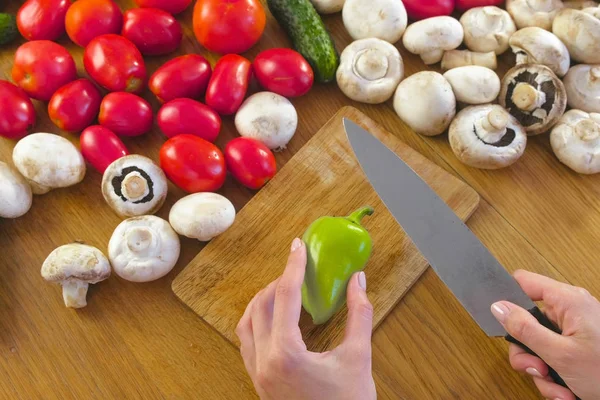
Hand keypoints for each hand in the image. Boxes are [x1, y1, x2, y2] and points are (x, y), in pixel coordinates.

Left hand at [236, 238, 376, 399]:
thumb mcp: (358, 358)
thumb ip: (359, 315)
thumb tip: (359, 282)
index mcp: (286, 353)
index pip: (285, 295)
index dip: (293, 266)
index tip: (297, 246)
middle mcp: (263, 362)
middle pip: (261, 305)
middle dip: (279, 281)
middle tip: (297, 267)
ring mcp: (257, 374)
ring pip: (247, 322)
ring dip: (263, 300)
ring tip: (285, 288)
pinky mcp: (259, 382)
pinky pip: (247, 341)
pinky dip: (257, 320)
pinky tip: (275, 317)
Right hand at [491, 270, 599, 399]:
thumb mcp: (560, 354)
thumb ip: (524, 329)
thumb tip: (498, 307)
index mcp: (567, 300)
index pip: (523, 282)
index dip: (505, 297)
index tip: (497, 320)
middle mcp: (571, 311)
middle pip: (526, 322)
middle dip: (527, 352)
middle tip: (536, 369)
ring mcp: (575, 331)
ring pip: (538, 346)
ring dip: (541, 372)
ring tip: (560, 388)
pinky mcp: (579, 348)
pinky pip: (553, 359)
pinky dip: (556, 379)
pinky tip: (568, 392)